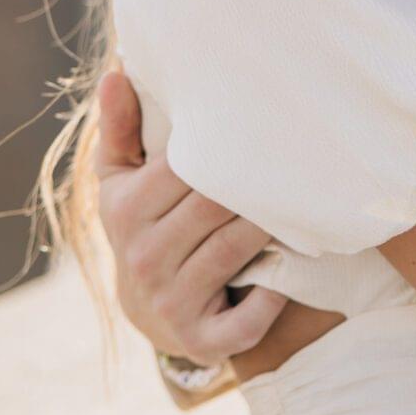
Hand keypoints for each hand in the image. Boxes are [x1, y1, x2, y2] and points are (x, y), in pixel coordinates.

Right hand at [92, 67, 286, 362]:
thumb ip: (120, 127)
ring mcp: (170, 303)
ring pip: (236, 248)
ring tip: (298, 198)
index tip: (261, 129)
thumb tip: (117, 73)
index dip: (227, 151)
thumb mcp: (122, 178)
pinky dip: (272, 296)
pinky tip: (286, 270)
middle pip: (216, 206)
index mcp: (123, 212)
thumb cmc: (142, 224)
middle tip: (293, 159)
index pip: (183, 170)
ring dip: (272, 224)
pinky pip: (248, 317)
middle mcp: (142, 259)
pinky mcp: (201, 341)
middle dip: (255, 184)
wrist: (146, 311)